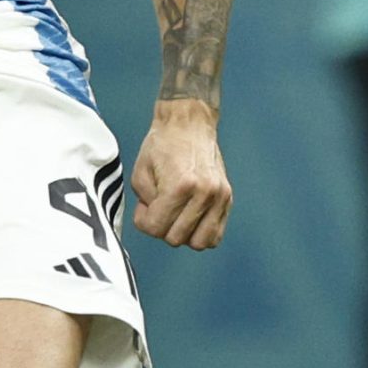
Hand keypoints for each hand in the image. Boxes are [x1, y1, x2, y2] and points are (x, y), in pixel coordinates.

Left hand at [131, 103, 231, 250]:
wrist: (188, 124)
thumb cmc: (161, 146)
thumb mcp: (140, 174)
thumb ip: (145, 204)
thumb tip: (155, 223)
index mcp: (180, 186)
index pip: (156, 228)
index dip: (144, 221)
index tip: (144, 206)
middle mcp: (204, 194)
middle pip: (176, 238)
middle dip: (162, 227)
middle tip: (159, 208)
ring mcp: (219, 197)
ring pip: (200, 242)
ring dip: (183, 234)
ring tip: (176, 215)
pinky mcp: (228, 198)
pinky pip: (216, 234)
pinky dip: (201, 232)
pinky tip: (190, 217)